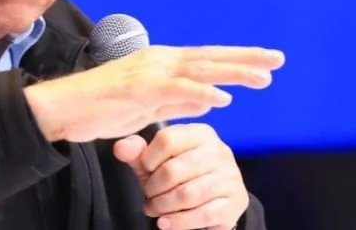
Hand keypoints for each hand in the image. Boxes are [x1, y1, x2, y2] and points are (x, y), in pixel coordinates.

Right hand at [25, 45, 283, 142]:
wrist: (65, 109)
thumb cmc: (102, 108)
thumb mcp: (148, 106)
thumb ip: (178, 102)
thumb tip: (211, 101)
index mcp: (163, 63)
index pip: (208, 59)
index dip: (237, 59)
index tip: (265, 61)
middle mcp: (161, 61)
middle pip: (211, 57)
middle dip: (246, 58)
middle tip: (278, 59)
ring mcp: (151, 73)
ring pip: (200, 69)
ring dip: (233, 71)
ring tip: (263, 77)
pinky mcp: (140, 90)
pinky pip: (176, 90)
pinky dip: (200, 93)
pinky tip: (222, 98)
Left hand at [114, 123, 247, 229]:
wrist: (217, 200)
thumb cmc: (182, 176)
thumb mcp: (158, 161)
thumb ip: (138, 153)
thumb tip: (120, 147)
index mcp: (200, 134)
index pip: (167, 138)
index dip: (148, 158)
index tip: (145, 170)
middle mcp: (219, 151)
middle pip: (174, 170)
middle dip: (154, 188)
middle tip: (149, 196)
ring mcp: (230, 177)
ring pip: (187, 194)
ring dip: (163, 206)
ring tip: (155, 209)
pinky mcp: (234, 202)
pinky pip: (202, 214)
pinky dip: (178, 222)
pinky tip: (165, 223)